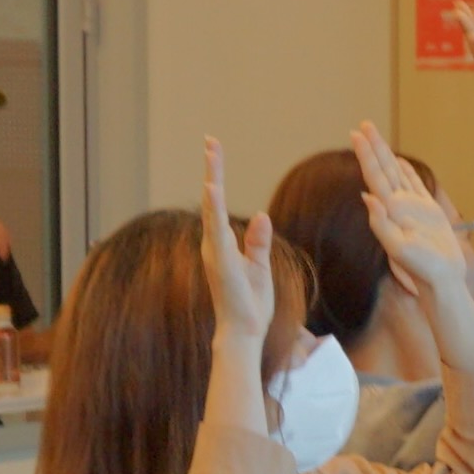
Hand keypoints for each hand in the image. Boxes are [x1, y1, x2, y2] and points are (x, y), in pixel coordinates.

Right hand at [196, 138, 277, 366]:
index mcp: (223, 245)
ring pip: (212, 209)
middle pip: (212, 200)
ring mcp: (215, 252)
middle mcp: (214, 244)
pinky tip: (214, 189)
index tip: (215, 152)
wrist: (244, 333)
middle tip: (211, 140)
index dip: (218, 177)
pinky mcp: (221, 261)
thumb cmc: (250, 304)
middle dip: (213, 169)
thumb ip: (258, 242)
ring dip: (213, 180)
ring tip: (212, 154)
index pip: (219, 205)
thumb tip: (263, 216)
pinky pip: (217, 230)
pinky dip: (214, 209)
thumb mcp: (259, 267)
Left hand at [348, 118, 469, 295]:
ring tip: (376, 137)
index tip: (356, 134)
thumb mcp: (399, 249)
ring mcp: (413, 207)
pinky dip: (406, 172)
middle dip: (373, 146)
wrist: (442, 281)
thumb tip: (367, 197)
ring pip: (397, 173)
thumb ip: (382, 225)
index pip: (374, 176)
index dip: (366, 154)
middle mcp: (398, 206)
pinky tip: (400, 163)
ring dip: (386, 155)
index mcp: (391, 211)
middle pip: (383, 169)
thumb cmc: (422, 269)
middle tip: (363, 124)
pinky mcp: (427, 212)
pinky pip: (414, 185)